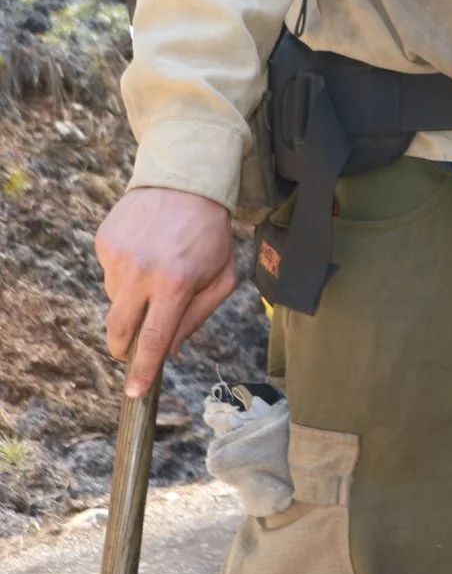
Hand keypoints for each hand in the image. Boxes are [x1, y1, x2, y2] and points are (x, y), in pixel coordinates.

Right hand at [96, 186, 239, 396]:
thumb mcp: (224, 275)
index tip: (135, 392)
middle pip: (120, 330)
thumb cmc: (212, 232)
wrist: (186, 181)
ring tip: (157, 272)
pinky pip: (110, 274)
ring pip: (116, 301)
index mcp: (176, 283)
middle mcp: (142, 273)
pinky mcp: (104, 244)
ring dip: (132, 300)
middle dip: (124, 347)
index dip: (143, 369)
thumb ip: (198, 315)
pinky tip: (146, 253)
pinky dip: (126, 274)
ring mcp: (118, 258)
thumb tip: (170, 349)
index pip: (154, 339)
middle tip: (132, 349)